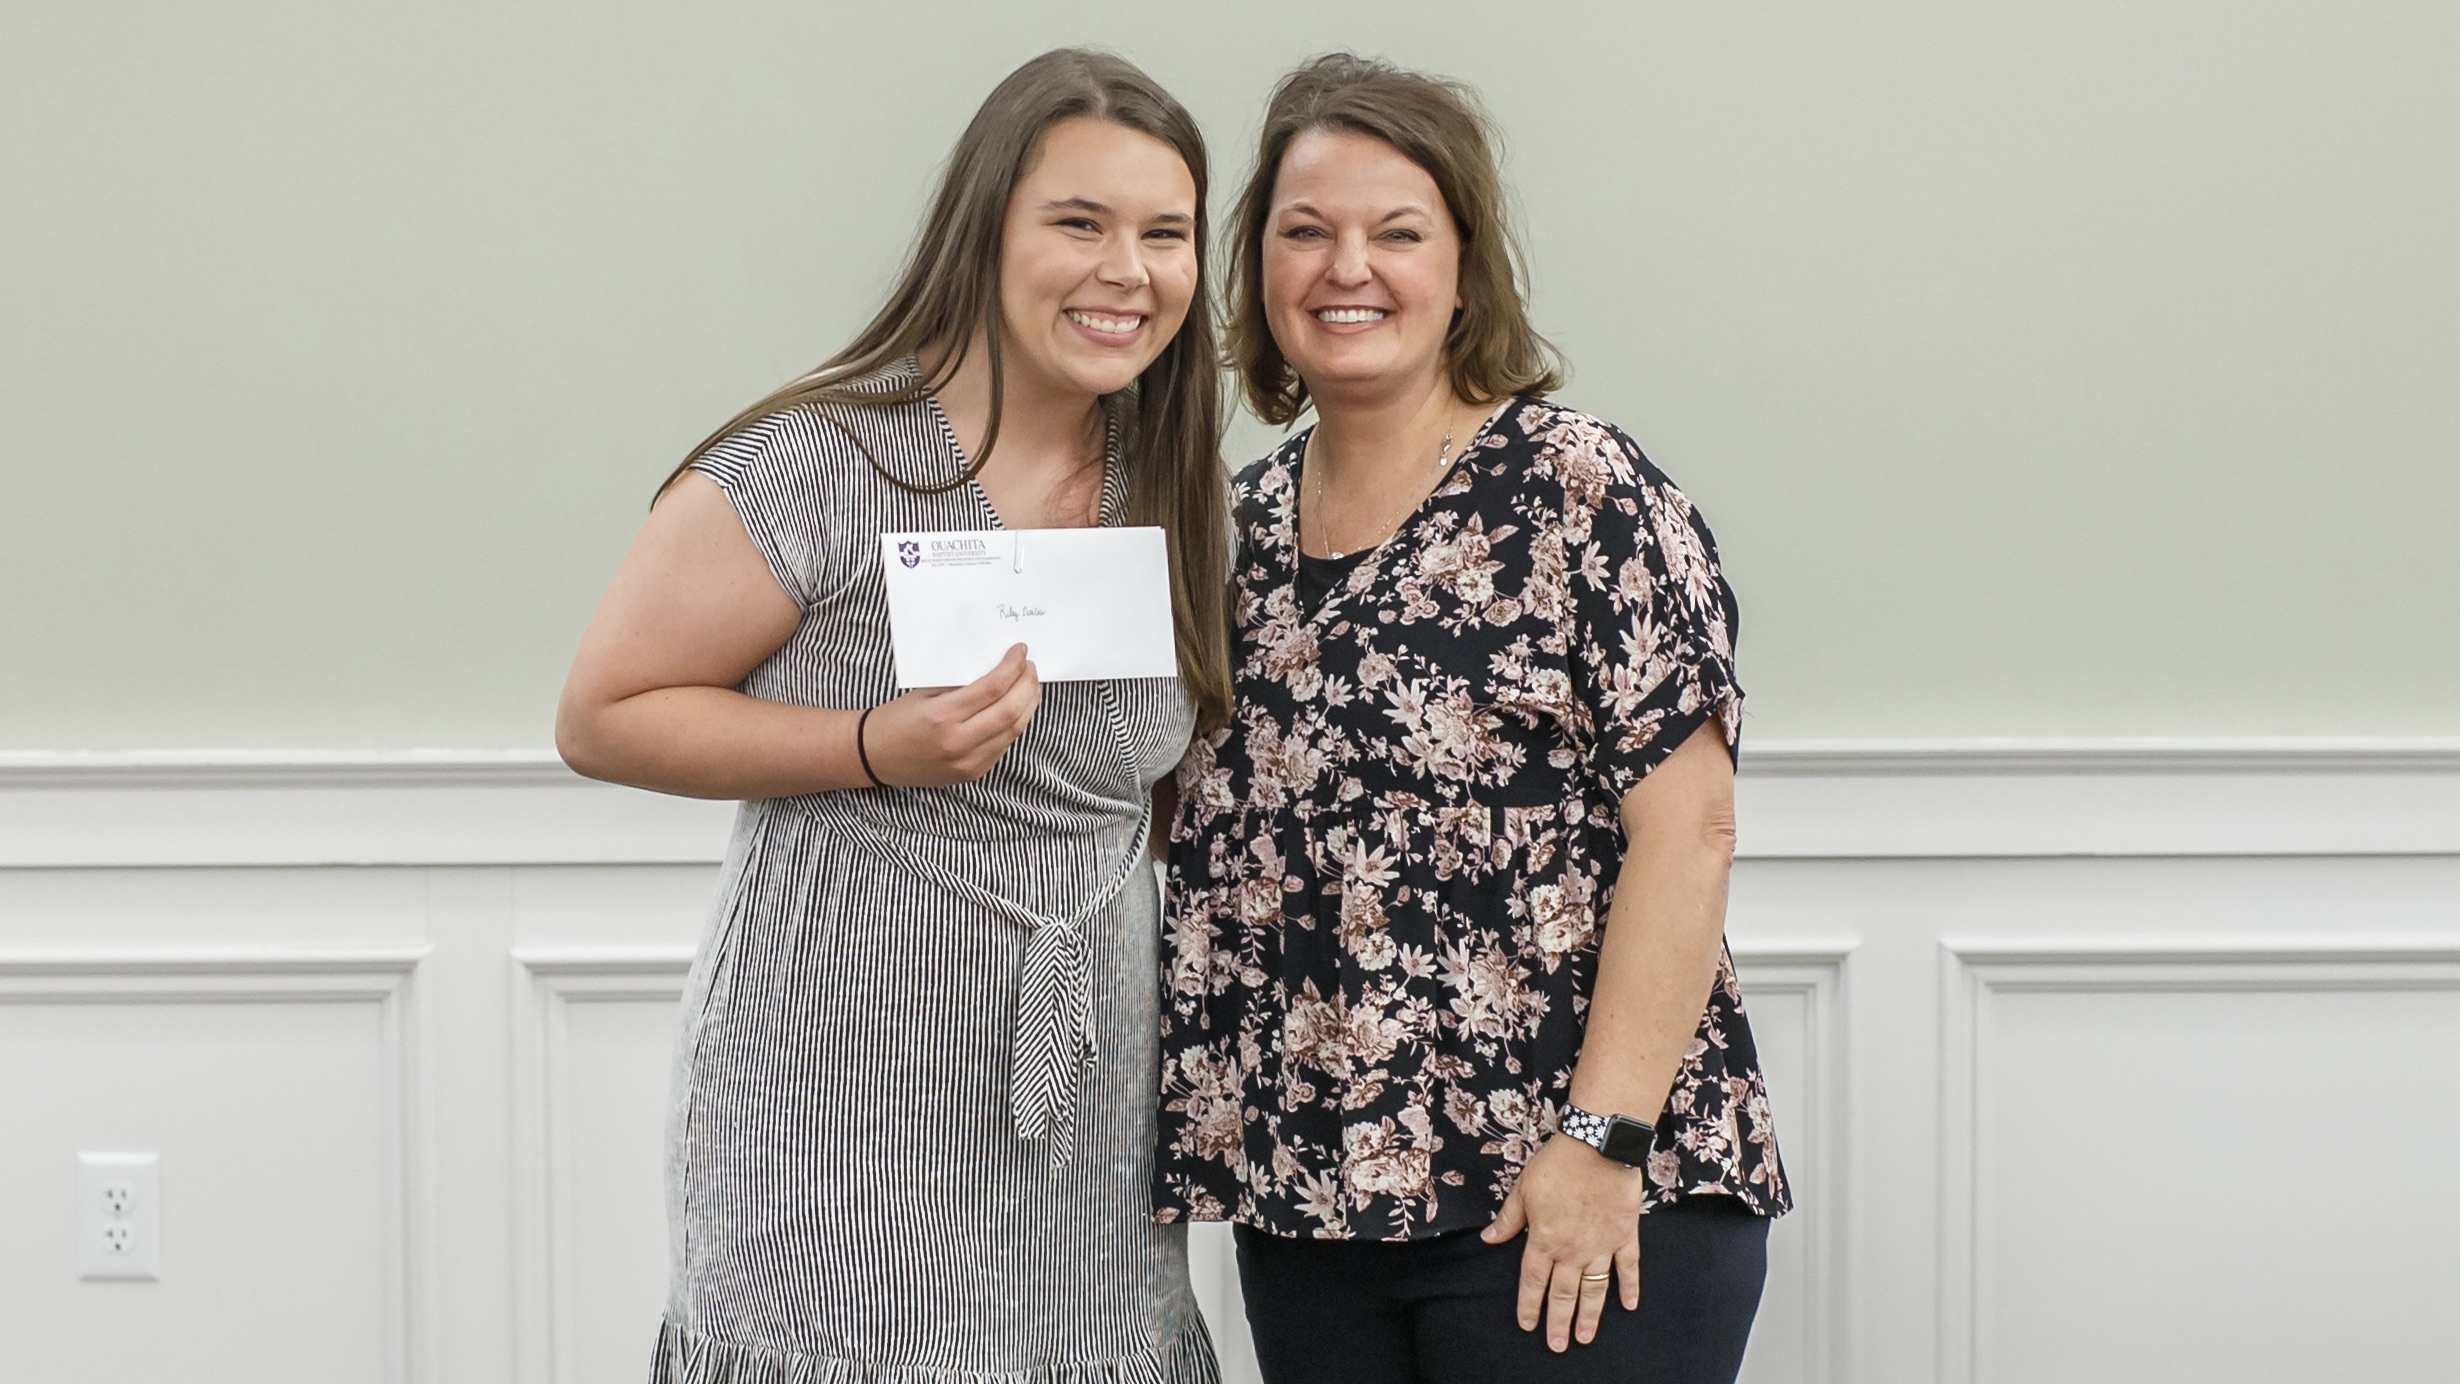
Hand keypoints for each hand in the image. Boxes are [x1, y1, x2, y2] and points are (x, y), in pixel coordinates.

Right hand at [859, 644, 1040, 785]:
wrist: (875, 756)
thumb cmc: (897, 718)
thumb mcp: (925, 691)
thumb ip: (961, 682)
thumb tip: (998, 666)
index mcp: (943, 716)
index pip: (993, 688)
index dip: (1013, 667)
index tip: (1021, 651)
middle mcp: (958, 742)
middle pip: (1010, 711)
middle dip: (1027, 685)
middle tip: (1031, 668)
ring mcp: (967, 762)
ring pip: (1014, 731)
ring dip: (1028, 705)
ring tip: (1030, 686)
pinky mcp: (972, 774)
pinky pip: (1004, 746)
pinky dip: (1015, 724)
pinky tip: (1017, 709)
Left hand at [1481, 1134, 1645, 1350]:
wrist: (1598, 1145)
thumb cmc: (1557, 1165)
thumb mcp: (1523, 1190)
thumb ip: (1509, 1219)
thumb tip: (1489, 1238)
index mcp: (1545, 1239)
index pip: (1533, 1281)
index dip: (1529, 1304)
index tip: (1528, 1324)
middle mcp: (1573, 1250)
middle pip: (1564, 1293)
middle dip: (1559, 1321)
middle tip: (1557, 1344)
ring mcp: (1602, 1245)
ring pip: (1594, 1288)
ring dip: (1590, 1315)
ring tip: (1585, 1336)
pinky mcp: (1625, 1235)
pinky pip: (1628, 1267)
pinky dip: (1629, 1287)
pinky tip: (1628, 1306)